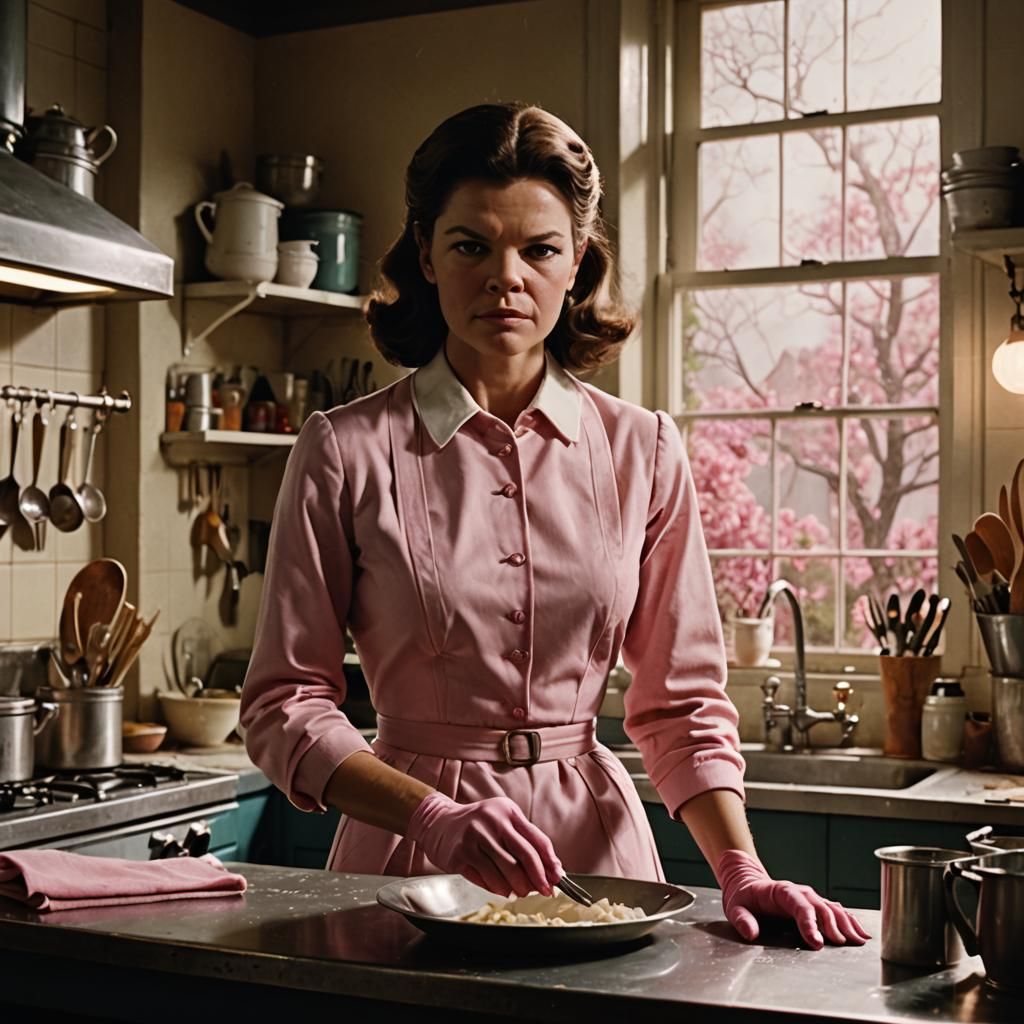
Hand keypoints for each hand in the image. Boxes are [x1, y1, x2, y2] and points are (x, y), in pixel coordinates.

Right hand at [405, 792, 562, 897]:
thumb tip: (551, 869)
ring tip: (521, 892)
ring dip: (518, 887)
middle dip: (538, 878)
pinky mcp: (461, 853)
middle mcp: (492, 821)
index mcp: (507, 811)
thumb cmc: (477, 825)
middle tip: (544, 891)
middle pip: (524, 856)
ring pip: (506, 871)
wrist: (439, 822)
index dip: (550, 862)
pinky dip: (498, 888)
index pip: (536, 839)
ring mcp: (475, 837)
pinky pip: (487, 878)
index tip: (557, 878)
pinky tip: (502, 889)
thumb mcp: (502, 822)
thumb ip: (525, 841)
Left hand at [716, 849, 870, 948]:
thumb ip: (742, 920)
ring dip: (846, 924)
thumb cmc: (744, 898)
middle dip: (832, 926)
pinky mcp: (814, 906)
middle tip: (841, 944)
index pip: (800, 906)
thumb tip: (751, 932)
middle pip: (821, 907)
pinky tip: (860, 932)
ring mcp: (809, 898)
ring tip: (858, 940)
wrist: (747, 884)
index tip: (816, 942)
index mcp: (782, 891)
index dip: (810, 924)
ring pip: (832, 909)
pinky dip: (849, 921)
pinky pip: (836, 911)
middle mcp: (800, 893)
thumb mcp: (736, 907)